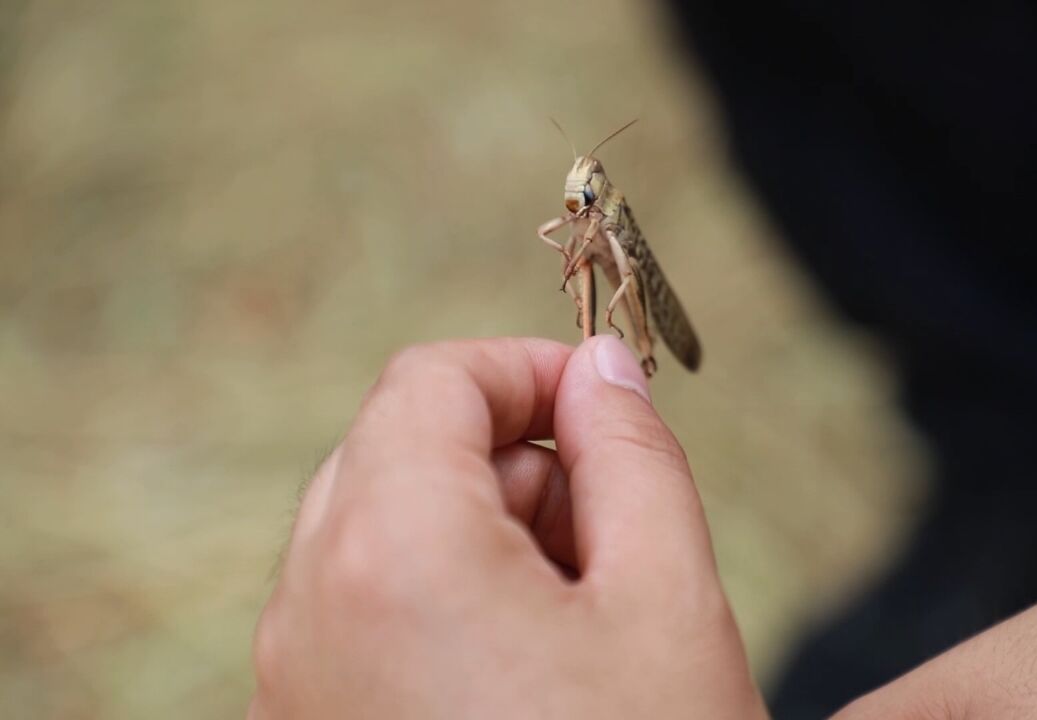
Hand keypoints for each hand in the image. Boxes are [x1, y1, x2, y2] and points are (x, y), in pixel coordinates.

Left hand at [248, 336, 766, 718]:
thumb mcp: (669, 600)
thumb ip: (633, 454)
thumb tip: (602, 367)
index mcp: (391, 553)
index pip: (431, 379)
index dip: (527, 370)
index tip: (605, 404)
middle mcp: (311, 610)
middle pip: (400, 449)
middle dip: (514, 459)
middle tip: (612, 530)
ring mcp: (298, 678)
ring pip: (383, 529)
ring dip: (487, 532)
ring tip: (583, 619)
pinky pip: (367, 608)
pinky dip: (448, 597)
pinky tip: (533, 669)